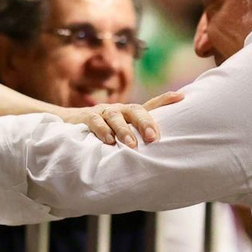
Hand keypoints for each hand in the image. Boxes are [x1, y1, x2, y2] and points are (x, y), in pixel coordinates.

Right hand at [64, 91, 183, 147]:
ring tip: (132, 144)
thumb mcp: (121, 135)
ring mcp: (103, 113)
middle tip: (153, 138)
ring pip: (116, 116)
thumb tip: (160, 154)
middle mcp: (119, 110)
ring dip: (124, 130)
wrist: (70, 124)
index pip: (150, 105)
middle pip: (135, 110)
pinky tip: (108, 141)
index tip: (181, 97)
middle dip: (145, 123)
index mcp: (130, 114)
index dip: (165, 100)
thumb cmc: (103, 133)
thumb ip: (137, 140)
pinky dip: (102, 130)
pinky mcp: (86, 117)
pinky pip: (95, 121)